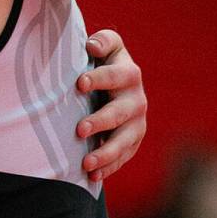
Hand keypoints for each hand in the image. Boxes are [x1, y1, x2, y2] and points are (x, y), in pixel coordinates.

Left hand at [75, 30, 146, 182]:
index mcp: (127, 71)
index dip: (98, 78)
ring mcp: (137, 122)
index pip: (114, 74)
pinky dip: (109, 167)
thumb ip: (102, 42)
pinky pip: (123, 156)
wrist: (114, 85)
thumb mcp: (104, 47)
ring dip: (106, 152)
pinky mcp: (134, 140)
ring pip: (124, 140)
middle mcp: (136, 98)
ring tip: (85, 163)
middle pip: (119, 112)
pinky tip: (93, 176)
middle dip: (100, 121)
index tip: (79, 83)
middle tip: (80, 129)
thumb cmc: (101, 62)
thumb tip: (92, 46)